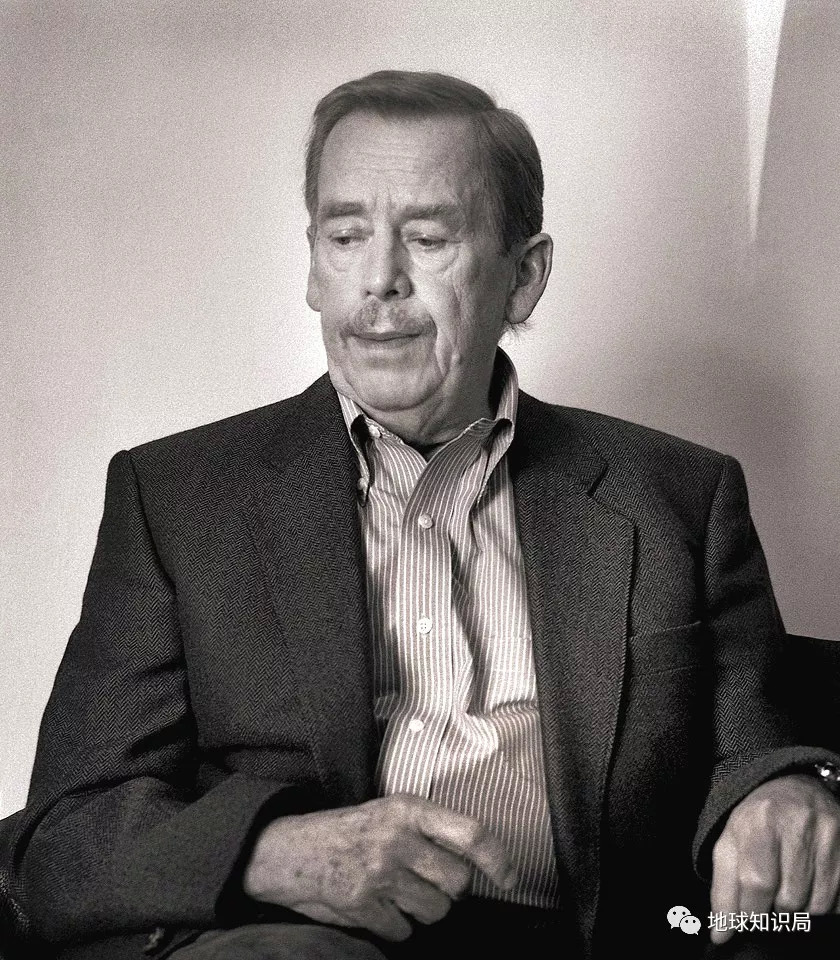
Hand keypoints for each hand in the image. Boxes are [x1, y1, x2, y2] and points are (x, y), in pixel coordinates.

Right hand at [242, 794, 515, 940]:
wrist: (288, 850)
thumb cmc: (347, 832)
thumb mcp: (388, 813)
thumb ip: (428, 830)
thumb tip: (476, 862)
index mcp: (408, 809)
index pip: (471, 833)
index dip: (498, 859)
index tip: (509, 877)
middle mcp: (398, 839)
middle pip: (457, 882)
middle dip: (448, 890)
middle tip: (424, 881)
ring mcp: (380, 873)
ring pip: (435, 911)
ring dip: (421, 909)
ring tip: (396, 891)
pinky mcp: (363, 905)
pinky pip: (403, 930)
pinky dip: (393, 925)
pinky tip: (375, 905)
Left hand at [710, 774, 839, 942]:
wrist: (796, 788)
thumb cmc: (757, 821)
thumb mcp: (730, 844)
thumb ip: (723, 890)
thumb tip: (721, 934)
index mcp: (760, 820)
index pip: (757, 882)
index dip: (750, 911)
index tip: (746, 917)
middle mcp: (798, 824)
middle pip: (789, 899)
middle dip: (775, 908)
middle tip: (769, 891)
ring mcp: (830, 836)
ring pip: (817, 905)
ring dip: (800, 907)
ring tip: (789, 883)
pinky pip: (839, 901)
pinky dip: (823, 902)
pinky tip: (811, 882)